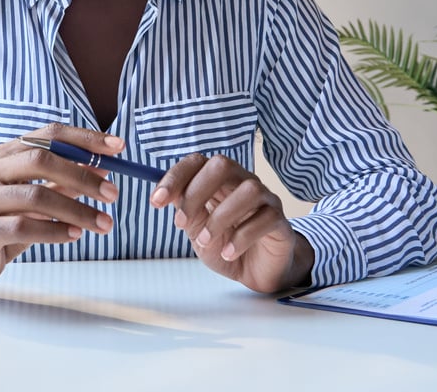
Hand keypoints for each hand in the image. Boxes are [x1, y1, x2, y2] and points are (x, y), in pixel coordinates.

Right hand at [0, 123, 122, 287]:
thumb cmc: (6, 221)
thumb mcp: (37, 198)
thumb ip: (63, 180)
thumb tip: (103, 166)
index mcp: (4, 155)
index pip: (48, 134)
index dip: (84, 138)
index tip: (117, 147)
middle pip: (40, 160)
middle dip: (83, 176)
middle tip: (113, 193)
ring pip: (35, 196)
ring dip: (77, 209)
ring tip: (103, 223)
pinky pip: (22, 226)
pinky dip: (54, 230)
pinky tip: (75, 235)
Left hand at [150, 153, 312, 293]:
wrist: (255, 274)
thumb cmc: (225, 246)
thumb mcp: (197, 231)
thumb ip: (187, 212)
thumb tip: (168, 195)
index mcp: (219, 182)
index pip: (197, 162)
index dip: (174, 177)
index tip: (156, 201)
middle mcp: (242, 183)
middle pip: (222, 165)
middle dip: (196, 193)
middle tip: (181, 222)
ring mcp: (265, 199)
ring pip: (247, 190)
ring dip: (219, 218)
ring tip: (205, 242)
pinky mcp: (280, 220)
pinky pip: (265, 218)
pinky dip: (241, 238)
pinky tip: (229, 253)